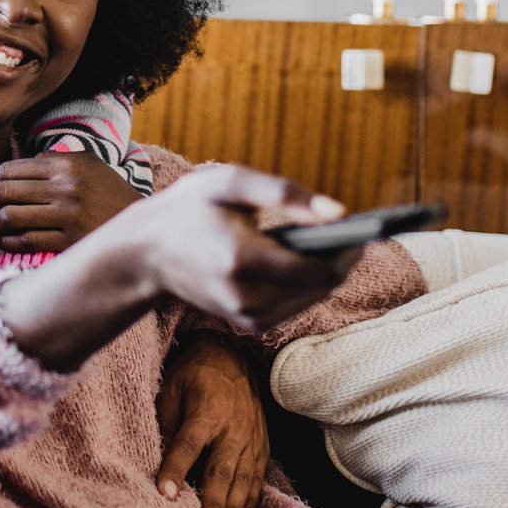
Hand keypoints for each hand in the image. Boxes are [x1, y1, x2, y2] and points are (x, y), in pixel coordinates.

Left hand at [0, 152, 141, 257]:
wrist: (139, 224)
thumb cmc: (109, 191)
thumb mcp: (89, 162)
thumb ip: (57, 157)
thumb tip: (24, 161)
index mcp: (66, 165)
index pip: (11, 170)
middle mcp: (65, 188)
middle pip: (6, 192)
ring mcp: (66, 216)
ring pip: (11, 217)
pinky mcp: (68, 241)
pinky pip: (26, 241)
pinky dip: (8, 242)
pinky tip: (5, 241)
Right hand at [122, 165, 358, 331]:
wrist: (145, 253)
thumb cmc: (189, 209)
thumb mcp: (230, 183)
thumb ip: (285, 194)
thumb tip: (339, 212)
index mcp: (241, 259)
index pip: (318, 269)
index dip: (348, 250)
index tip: (361, 228)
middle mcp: (245, 297)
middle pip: (322, 286)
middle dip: (341, 259)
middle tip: (347, 232)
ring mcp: (247, 316)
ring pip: (313, 298)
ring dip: (325, 272)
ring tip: (325, 242)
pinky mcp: (249, 324)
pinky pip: (297, 305)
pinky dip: (306, 284)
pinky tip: (301, 260)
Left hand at [156, 335, 268, 507]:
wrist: (232, 354)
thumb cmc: (195, 373)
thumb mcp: (172, 389)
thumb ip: (168, 424)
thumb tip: (160, 459)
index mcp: (207, 411)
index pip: (188, 445)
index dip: (175, 469)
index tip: (164, 494)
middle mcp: (234, 427)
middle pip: (222, 469)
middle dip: (214, 501)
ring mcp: (252, 436)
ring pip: (243, 477)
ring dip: (234, 506)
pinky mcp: (263, 442)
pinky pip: (258, 475)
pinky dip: (251, 497)